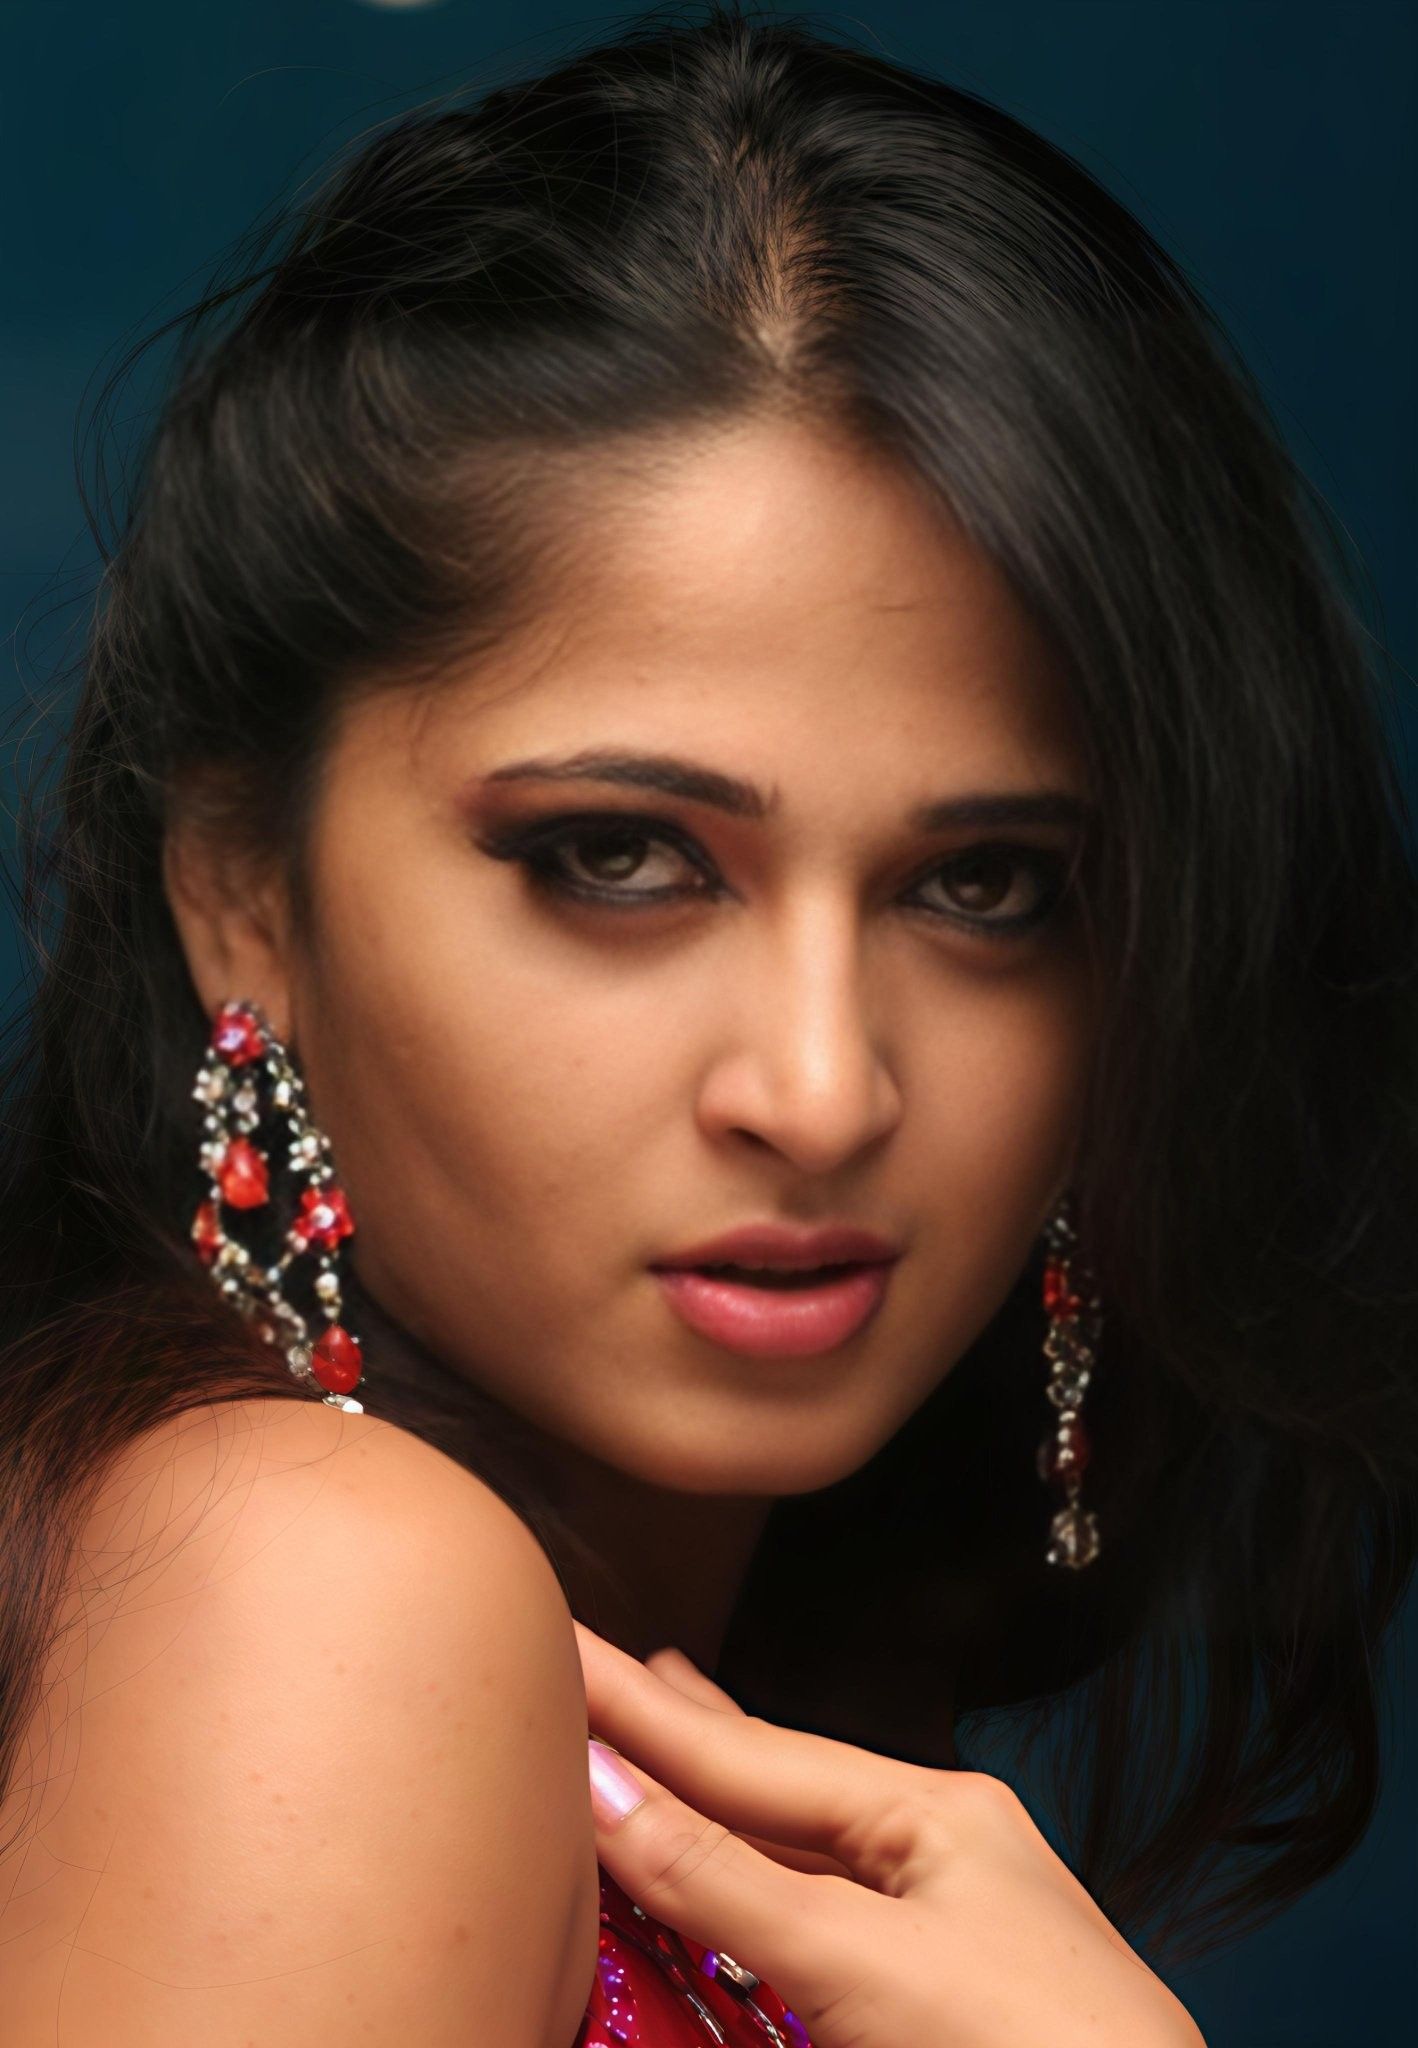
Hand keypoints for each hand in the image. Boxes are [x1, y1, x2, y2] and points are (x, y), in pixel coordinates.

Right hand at [575, 1622, 1205, 2047]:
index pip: (748, 1750)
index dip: (640, 1707)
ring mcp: (943, 1929)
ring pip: (795, 1850)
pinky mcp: (932, 2004)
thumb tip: (605, 1792)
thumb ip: (726, 1882)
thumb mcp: (864, 1965)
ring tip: (666, 1723)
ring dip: (716, 1797)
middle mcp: (936, 1855)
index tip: (562, 1639)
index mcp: (933, 1814)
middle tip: (600, 1663)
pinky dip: (754, 1885)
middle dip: (681, 1727)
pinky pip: (815, 1922)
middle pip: (774, 1781)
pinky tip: (740, 1876)